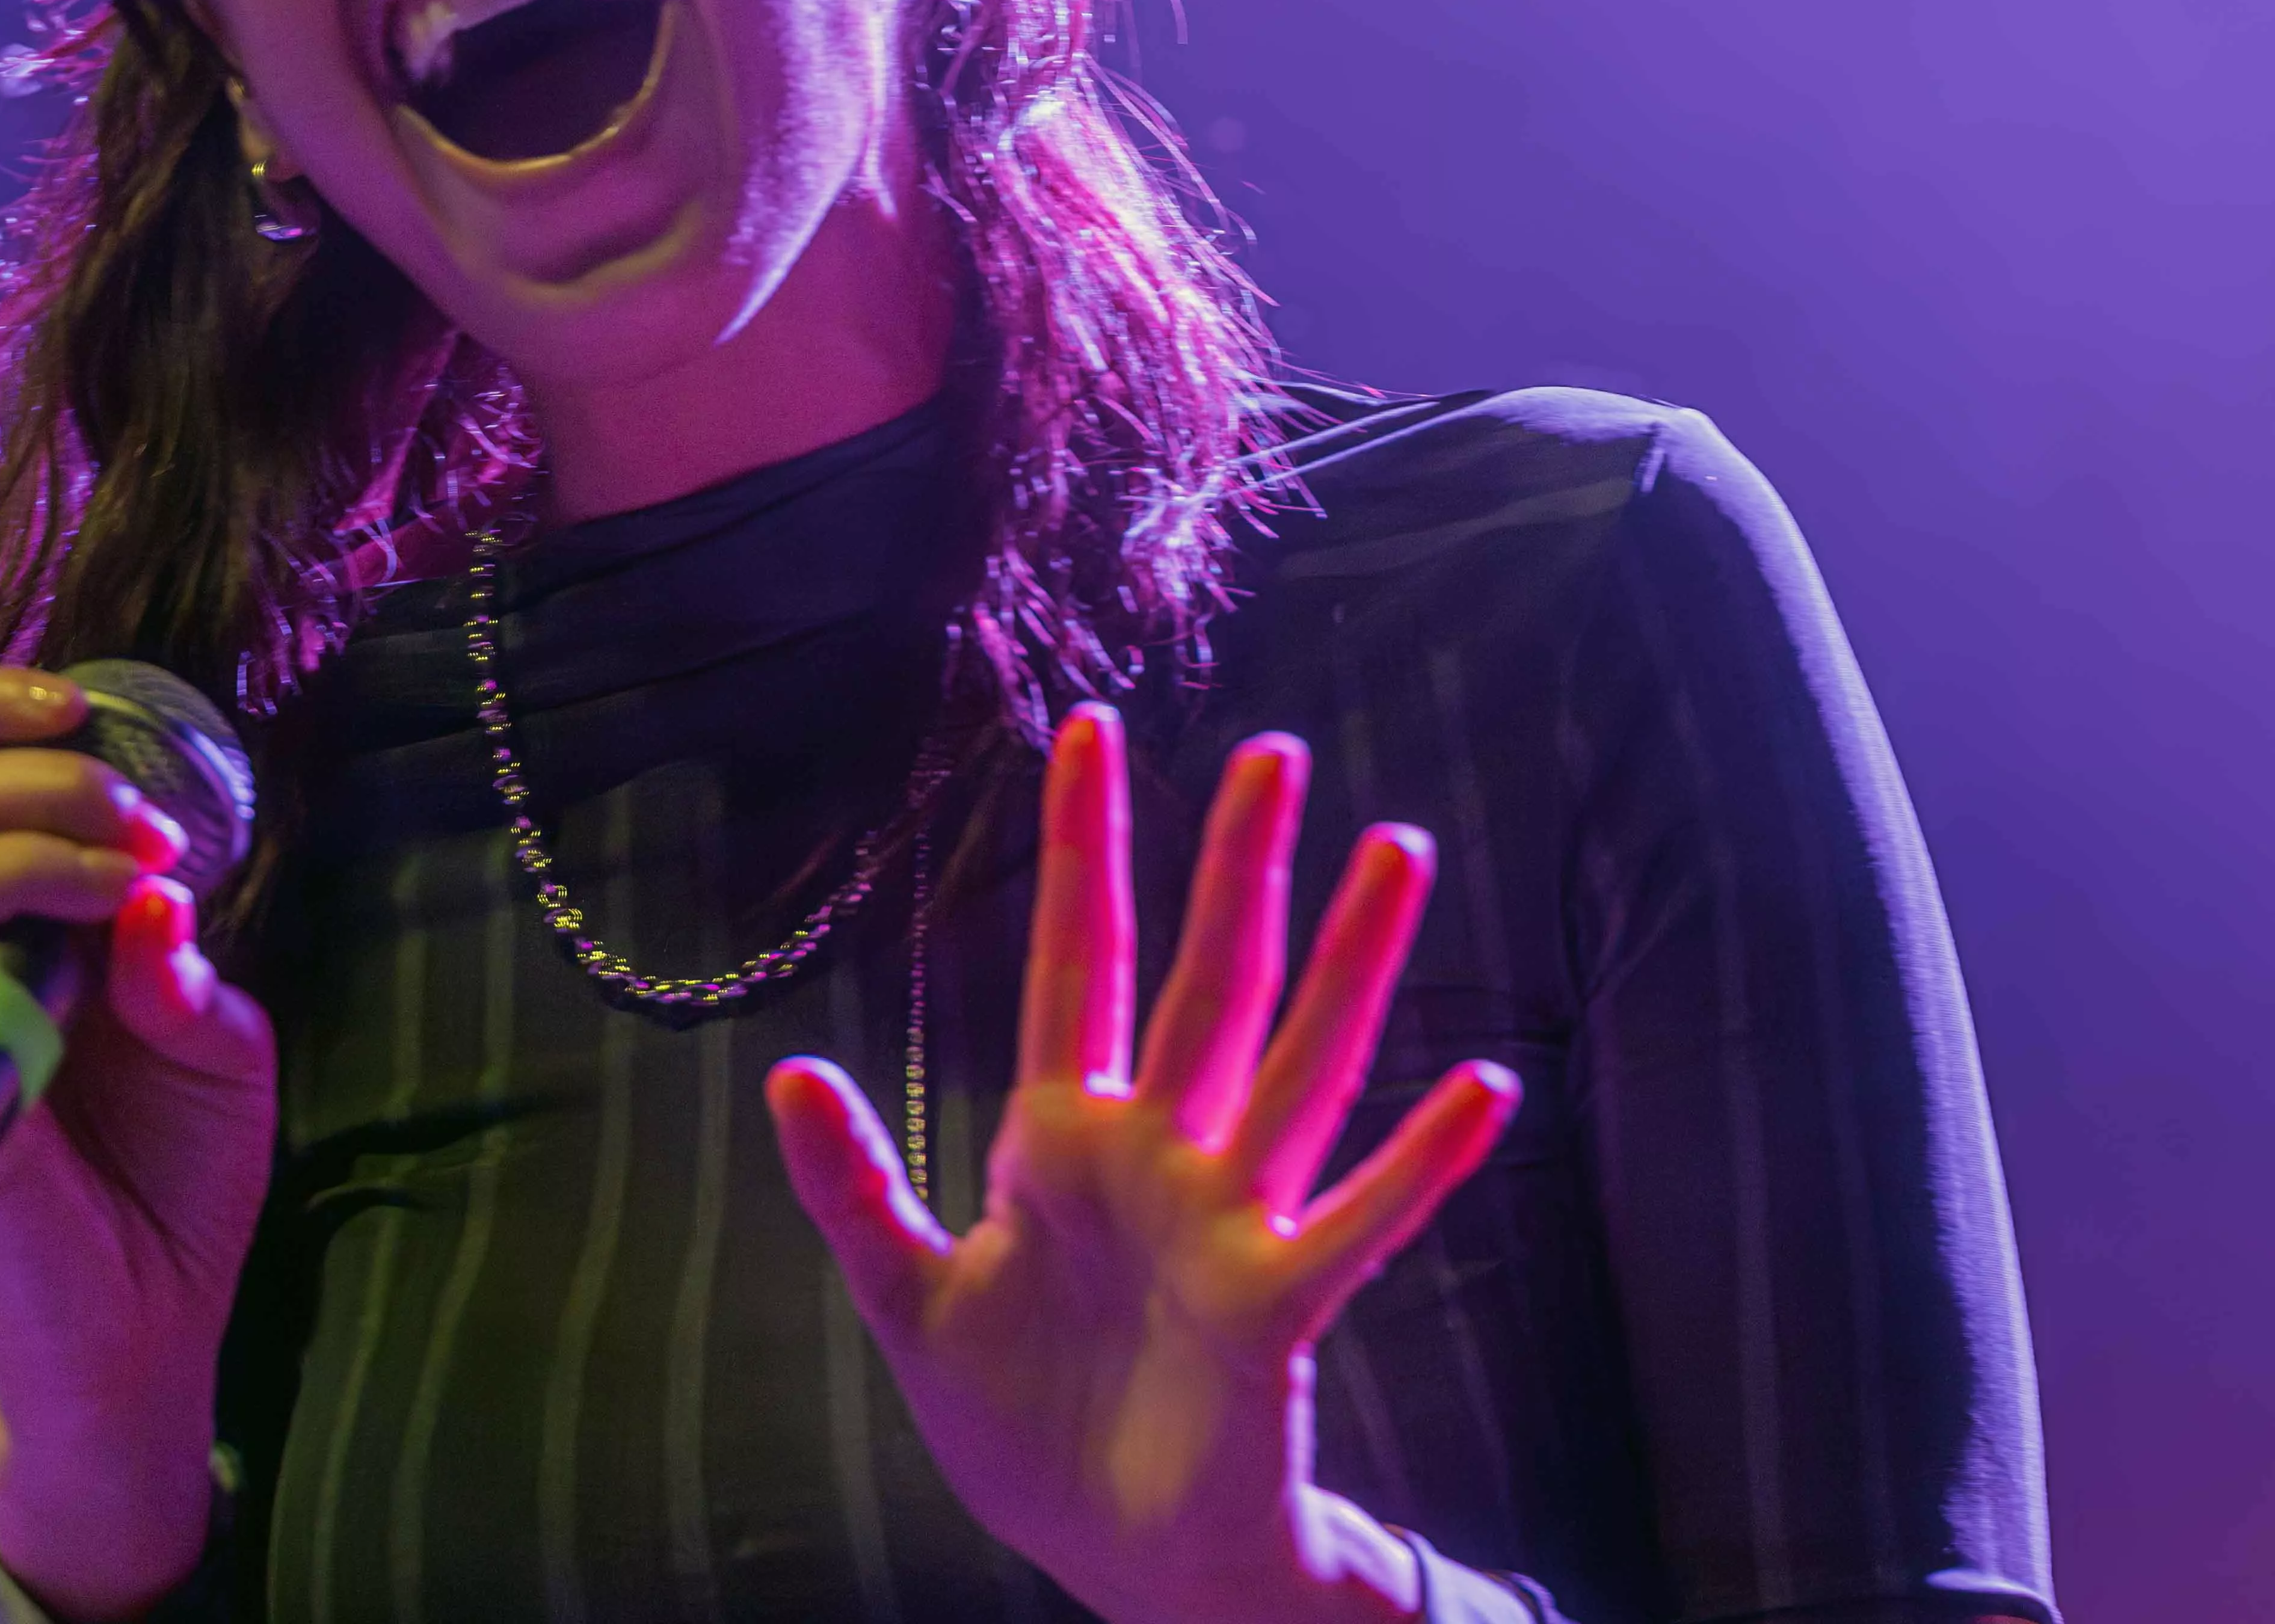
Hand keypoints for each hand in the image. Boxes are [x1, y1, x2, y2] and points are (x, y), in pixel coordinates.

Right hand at [0, 665, 274, 1622]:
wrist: (158, 1315)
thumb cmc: (181, 1169)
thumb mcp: (222, 1050)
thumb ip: (184, 972)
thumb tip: (152, 896)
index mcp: (32, 910)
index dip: (2, 712)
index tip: (91, 705)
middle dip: (35, 783)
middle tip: (135, 829)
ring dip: (7, 862)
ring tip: (108, 889)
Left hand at [768, 705, 1517, 1623]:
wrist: (1114, 1558)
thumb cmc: (1025, 1427)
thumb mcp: (909, 1303)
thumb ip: (855, 1188)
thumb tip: (790, 1069)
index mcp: (1069, 1139)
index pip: (1075, 960)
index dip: (1080, 850)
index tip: (1084, 733)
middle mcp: (1162, 1154)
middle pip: (1208, 983)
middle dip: (1237, 869)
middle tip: (1278, 752)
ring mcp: (1229, 1222)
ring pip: (1300, 1065)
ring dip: (1351, 964)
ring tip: (1395, 855)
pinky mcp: (1276, 1306)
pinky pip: (1359, 1219)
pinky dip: (1423, 1158)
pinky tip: (1484, 1088)